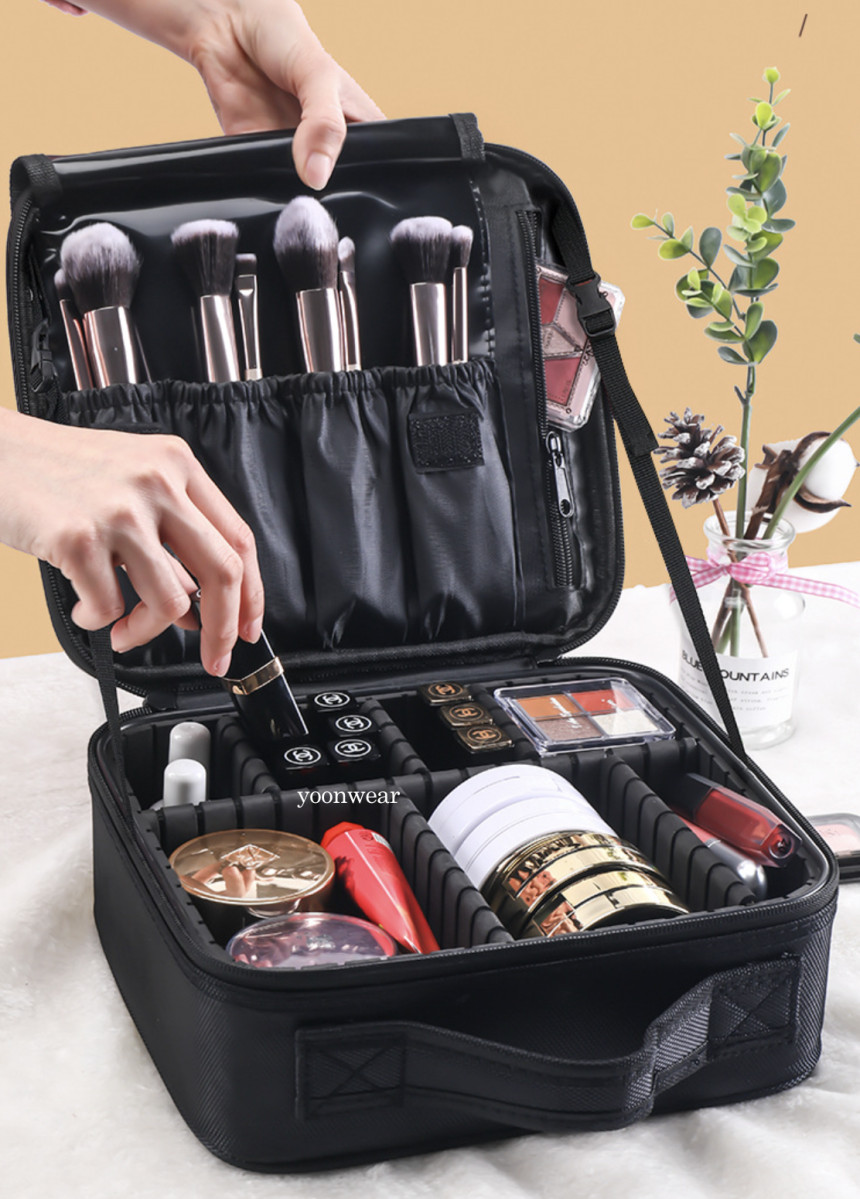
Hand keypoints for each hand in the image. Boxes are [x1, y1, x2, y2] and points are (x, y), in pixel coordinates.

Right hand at [0, 408, 263, 675]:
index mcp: (176, 465)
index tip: (249, 626)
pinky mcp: (79, 537)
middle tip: (215, 658)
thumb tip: (199, 605)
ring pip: (171, 600)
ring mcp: (120, 510)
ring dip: (146, 632)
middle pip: (223, 573)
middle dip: (224, 630)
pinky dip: (98, 620)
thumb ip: (170, 535)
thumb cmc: (55, 471)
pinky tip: (85, 607)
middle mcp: (157, 482)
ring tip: (122, 630)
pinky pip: (112, 607)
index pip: (238, 539)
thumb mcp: (130, 483)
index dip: (252, 593)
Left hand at [60, 0, 384, 189]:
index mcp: (357, 130)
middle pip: (338, 191)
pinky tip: (270, 194)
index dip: (371, 189)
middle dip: (331, 200)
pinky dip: (265, 194)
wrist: (227, 24)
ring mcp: (294, 157)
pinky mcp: (258, 160)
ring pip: (301, 196)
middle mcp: (328, 149)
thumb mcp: (319, 77)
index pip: (376, 172)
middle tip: (325, 203)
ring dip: (297, 201)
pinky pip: (264, 189)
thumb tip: (318, 176)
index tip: (363, 204)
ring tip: (299, 204)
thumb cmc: (284, 39)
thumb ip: (324, 125)